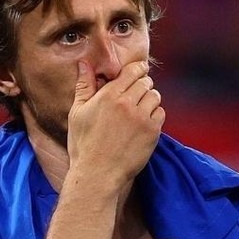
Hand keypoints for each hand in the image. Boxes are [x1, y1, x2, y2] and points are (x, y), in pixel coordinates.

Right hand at [67, 60, 164, 191]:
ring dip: (149, 99)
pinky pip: (160, 113)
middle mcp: (127, 104)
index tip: (138, 71)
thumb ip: (84, 85)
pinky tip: (143, 123)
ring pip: (155, 96)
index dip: (138, 69)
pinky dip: (154, 115)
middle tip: (135, 94)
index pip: (133, 71)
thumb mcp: (77, 112)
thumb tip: (84, 63)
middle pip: (146, 82)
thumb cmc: (83, 144)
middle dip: (141, 85)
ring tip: (138, 110)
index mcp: (109, 95)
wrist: (97, 174)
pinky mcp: (152, 132)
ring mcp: (142, 118)